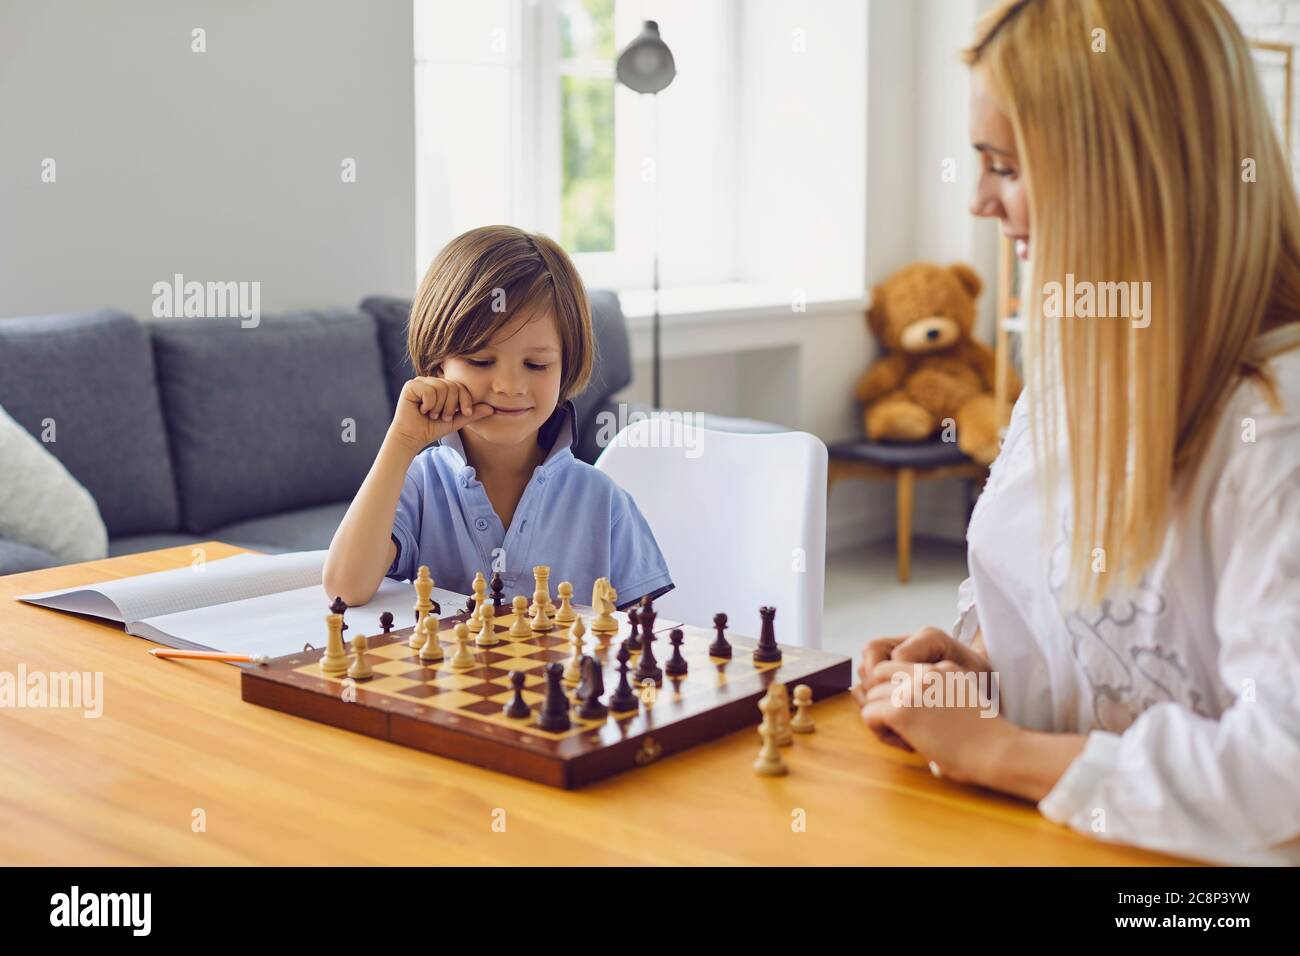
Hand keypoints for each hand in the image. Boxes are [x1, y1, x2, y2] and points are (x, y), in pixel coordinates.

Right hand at [388, 376, 494, 452]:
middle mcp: (432, 381)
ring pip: (441, 388)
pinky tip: (422, 410)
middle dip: (451, 406)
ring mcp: (421, 382)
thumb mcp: (456, 421)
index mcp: (443, 387)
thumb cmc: (431, 429)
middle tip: (442, 417)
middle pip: (452, 386)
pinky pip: (429, 390)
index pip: (461, 386)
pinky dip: (429, 404)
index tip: (463, 413)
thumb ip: (472, 414)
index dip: (465, 400)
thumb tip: (492, 408)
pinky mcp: (411, 386)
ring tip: (432, 415)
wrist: (412, 438)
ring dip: (439, 407)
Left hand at [857, 666, 1016, 786]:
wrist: (1000, 751)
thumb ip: (939, 693)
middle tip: (901, 725)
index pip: (898, 666)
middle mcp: (925, 672)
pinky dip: (880, 732)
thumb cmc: (988, 738)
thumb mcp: (965, 699)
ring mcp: (912, 690)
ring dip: (881, 717)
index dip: (896, 689)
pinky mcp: (902, 711)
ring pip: (871, 696)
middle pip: (878, 675)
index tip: (912, 713)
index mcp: (942, 668)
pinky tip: (905, 744)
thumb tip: (912, 707)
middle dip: (882, 698)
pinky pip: (869, 715)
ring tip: (906, 737)